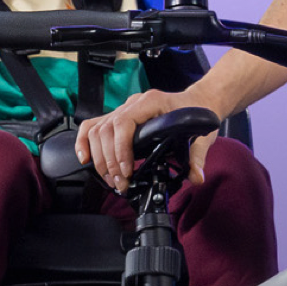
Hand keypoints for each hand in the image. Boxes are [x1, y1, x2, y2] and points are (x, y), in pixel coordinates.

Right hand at [77, 89, 213, 184]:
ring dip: (99, 159)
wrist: (197, 102)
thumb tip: (195, 177)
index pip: (124, 122)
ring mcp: (123, 109)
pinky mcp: (118, 118)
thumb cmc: (198, 114)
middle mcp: (133, 103)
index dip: (121, 148)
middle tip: (120, 183)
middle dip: (109, 161)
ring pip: (97, 130)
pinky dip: (84, 142)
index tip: (127, 171)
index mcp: (151, 102)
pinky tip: (85, 159)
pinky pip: (93, 126)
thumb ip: (197, 156)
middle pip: (106, 129)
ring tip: (111, 180)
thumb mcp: (202, 134)